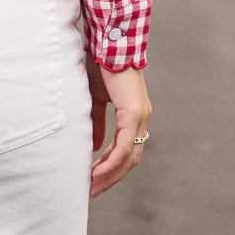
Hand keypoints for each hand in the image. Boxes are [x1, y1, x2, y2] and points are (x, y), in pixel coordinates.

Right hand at [85, 54, 151, 198]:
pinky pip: (124, 145)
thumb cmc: (100, 65)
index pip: (127, 150)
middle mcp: (142, 118)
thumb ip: (97, 121)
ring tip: (92, 186)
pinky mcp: (134, 112)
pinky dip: (112, 161)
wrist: (108, 43)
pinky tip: (98, 171)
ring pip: (129, 156)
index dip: (112, 167)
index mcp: (134, 114)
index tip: (95, 180)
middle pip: (131, 159)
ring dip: (111, 174)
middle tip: (93, 191)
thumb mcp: (96, 97)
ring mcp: (140, 116)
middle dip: (111, 178)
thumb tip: (96, 145)